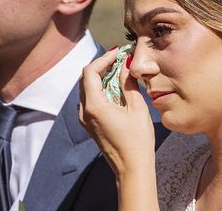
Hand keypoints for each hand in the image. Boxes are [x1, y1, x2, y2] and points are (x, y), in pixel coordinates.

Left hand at [79, 47, 155, 175]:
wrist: (131, 169)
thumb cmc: (137, 141)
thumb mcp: (137, 108)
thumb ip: (129, 84)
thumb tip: (126, 65)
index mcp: (94, 105)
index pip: (90, 72)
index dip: (103, 59)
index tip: (117, 53)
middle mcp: (84, 111)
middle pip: (85, 79)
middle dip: (101, 65)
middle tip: (118, 58)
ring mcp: (84, 119)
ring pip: (86, 89)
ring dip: (99, 77)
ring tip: (118, 69)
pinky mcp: (89, 124)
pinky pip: (89, 99)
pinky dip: (99, 88)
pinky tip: (114, 87)